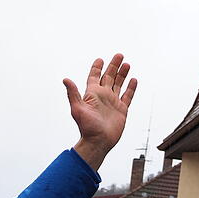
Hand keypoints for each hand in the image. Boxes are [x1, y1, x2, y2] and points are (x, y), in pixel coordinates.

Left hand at [64, 54, 136, 170]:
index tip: (100, 59)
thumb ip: (73, 93)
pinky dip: (131, 88)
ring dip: (122, 74)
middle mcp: (103, 97)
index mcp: (92, 95)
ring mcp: (112, 103)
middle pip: (109, 77)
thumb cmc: (86, 127)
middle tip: (119, 55)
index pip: (94, 77)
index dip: (97, 68)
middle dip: (113, 66)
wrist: (98, 142)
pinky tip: (133, 80)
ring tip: (126, 64)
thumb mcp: (77, 108)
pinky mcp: (121, 110)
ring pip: (119, 84)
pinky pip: (127, 96)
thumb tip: (65, 79)